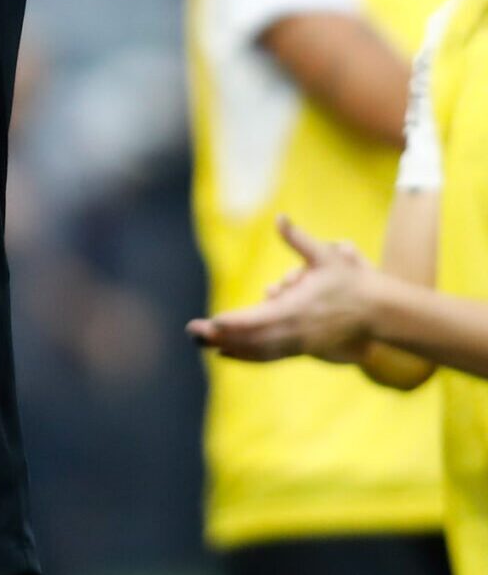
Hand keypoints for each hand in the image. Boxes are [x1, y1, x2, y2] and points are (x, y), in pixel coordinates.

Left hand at [187, 217, 379, 365]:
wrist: (382, 313)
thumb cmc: (353, 282)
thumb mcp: (326, 256)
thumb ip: (298, 239)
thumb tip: (280, 217)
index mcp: (297, 310)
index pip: (257, 320)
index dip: (233, 323)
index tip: (211, 322)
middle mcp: (295, 332)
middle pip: (251, 338)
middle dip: (221, 337)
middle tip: (192, 332)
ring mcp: (300, 344)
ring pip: (258, 350)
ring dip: (230, 348)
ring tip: (202, 344)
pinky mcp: (304, 350)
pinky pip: (269, 356)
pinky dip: (247, 356)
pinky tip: (226, 354)